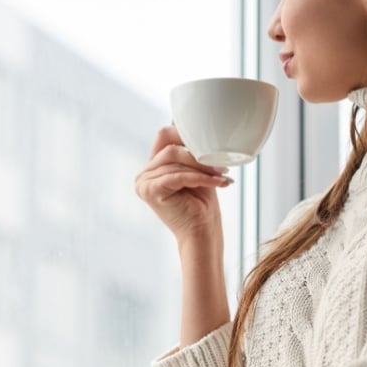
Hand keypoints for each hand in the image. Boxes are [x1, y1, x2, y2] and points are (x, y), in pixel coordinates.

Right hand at [134, 125, 232, 246]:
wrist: (201, 234)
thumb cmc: (201, 205)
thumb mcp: (196, 171)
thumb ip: (190, 153)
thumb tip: (199, 132)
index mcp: (153, 168)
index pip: (164, 136)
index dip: (185, 134)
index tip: (208, 144)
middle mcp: (144, 175)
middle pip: (170, 148)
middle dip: (198, 155)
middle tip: (221, 166)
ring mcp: (144, 183)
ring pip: (175, 160)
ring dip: (202, 167)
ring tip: (222, 175)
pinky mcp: (150, 191)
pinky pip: (178, 175)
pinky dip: (200, 177)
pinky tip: (218, 182)